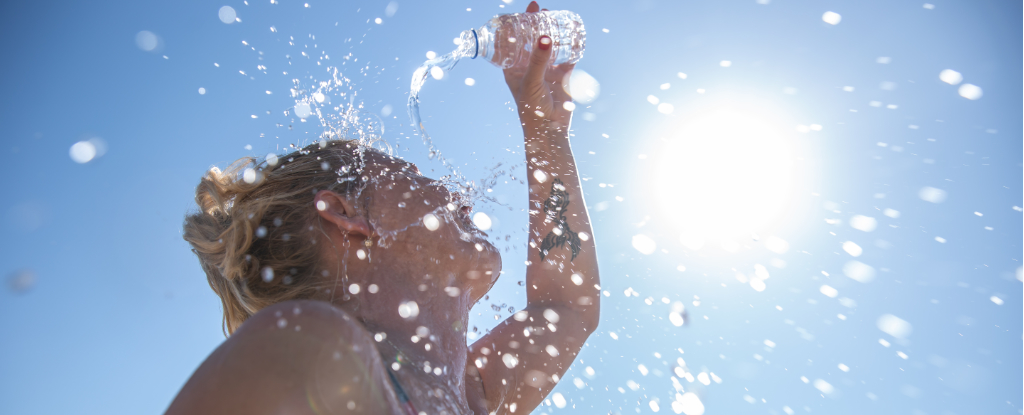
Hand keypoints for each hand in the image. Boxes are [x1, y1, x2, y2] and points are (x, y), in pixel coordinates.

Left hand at [503, 1, 574, 131]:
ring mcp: (547, 70)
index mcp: (514, 68)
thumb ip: (538, 59)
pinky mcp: (563, 75)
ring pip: (550, 45)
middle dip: (536, 23)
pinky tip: (574, 33)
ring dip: (553, 31)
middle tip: (541, 8)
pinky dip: (571, 45)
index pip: (514, 41)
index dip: (517, 24)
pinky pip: (568, 56)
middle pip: (532, 39)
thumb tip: (545, 37)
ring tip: (555, 16)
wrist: (549, 129)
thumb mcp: (531, 81)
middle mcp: (530, 66)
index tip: (525, 10)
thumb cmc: (531, 109)